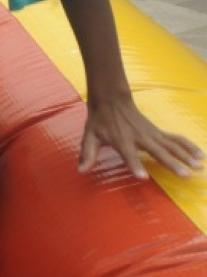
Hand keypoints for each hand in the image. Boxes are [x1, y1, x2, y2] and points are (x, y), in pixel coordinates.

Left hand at [80, 93, 202, 179]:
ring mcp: (152, 134)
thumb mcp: (89, 136)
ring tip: (199, 166)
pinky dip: (189, 146)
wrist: (112, 99)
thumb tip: (81, 170)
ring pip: (172, 145)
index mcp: (122, 140)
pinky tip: (200, 155)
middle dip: (171, 163)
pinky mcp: (158, 132)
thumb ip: (87, 153)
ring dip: (186, 155)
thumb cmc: (99, 121)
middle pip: (158, 152)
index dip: (135, 165)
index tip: (143, 177)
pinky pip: (176, 139)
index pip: (129, 155)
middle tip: (184, 175)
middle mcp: (140, 137)